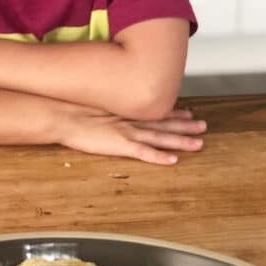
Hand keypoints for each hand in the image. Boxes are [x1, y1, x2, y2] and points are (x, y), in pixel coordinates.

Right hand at [57, 107, 206, 165]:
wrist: (62, 115)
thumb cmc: (73, 109)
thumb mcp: (95, 105)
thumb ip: (108, 109)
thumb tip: (111, 110)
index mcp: (125, 111)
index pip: (154, 112)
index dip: (173, 114)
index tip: (187, 113)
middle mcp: (131, 120)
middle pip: (164, 124)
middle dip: (185, 126)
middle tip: (203, 126)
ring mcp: (127, 132)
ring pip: (161, 138)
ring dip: (181, 141)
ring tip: (199, 144)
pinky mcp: (120, 145)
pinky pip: (144, 153)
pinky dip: (159, 157)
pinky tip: (173, 161)